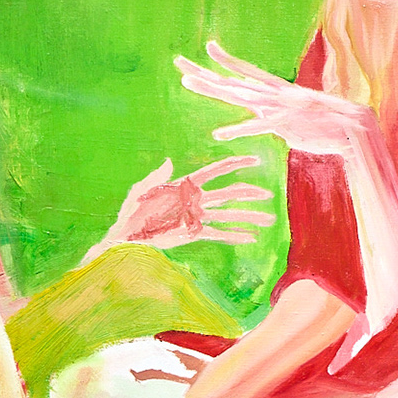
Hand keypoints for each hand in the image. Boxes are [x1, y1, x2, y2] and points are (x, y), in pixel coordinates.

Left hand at [102, 154, 274, 250]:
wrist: (129, 237)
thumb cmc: (132, 211)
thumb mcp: (141, 192)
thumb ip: (156, 178)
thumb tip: (168, 162)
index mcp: (186, 185)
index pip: (215, 172)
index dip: (235, 164)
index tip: (254, 160)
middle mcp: (196, 200)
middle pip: (227, 194)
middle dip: (247, 194)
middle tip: (268, 195)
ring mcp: (197, 216)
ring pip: (228, 215)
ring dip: (247, 217)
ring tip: (268, 219)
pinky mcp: (194, 233)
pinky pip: (218, 234)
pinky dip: (234, 235)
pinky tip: (251, 237)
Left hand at [175, 40, 376, 157]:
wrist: (354, 128)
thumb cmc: (327, 124)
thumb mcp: (297, 114)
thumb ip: (277, 112)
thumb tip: (265, 113)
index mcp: (278, 90)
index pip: (247, 72)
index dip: (226, 61)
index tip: (209, 47)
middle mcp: (274, 93)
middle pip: (232, 82)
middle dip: (205, 73)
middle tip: (179, 63)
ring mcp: (278, 107)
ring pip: (239, 95)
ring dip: (212, 88)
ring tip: (187, 82)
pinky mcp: (285, 124)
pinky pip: (257, 127)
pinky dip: (238, 131)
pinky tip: (218, 135)